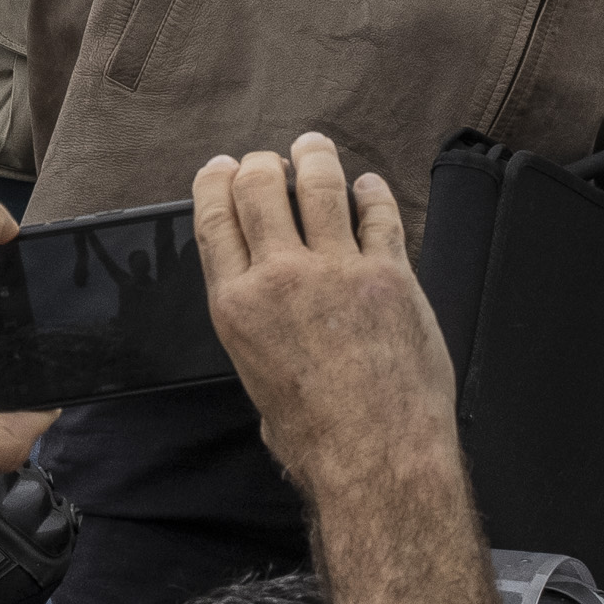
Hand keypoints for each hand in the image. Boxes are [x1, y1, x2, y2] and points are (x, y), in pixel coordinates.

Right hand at [194, 134, 457, 511]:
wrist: (377, 456)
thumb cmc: (317, 439)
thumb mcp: (258, 387)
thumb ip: (260, 343)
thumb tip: (274, 340)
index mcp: (237, 306)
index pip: (214, 220)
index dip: (215, 183)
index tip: (221, 169)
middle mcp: (280, 277)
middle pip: (261, 189)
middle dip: (262, 165)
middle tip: (271, 161)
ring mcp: (339, 269)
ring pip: (320, 185)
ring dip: (316, 158)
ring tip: (314, 147)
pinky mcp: (390, 273)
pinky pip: (380, 215)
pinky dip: (373, 194)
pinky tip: (370, 188)